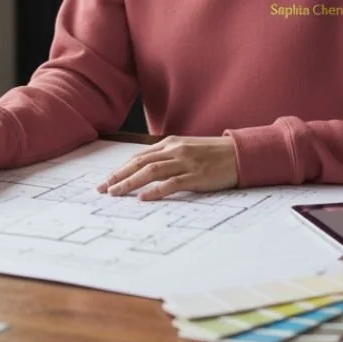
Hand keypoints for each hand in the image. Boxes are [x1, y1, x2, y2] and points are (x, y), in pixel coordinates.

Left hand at [96, 136, 238, 200]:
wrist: (240, 153)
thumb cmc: (213, 154)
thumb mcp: (187, 150)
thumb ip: (168, 157)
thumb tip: (146, 170)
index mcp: (171, 144)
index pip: (139, 156)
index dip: (120, 169)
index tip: (106, 181)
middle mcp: (175, 150)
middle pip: (140, 162)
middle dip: (118, 176)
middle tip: (102, 189)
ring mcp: (185, 162)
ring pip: (151, 171)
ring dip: (130, 182)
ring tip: (116, 193)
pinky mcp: (197, 176)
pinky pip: (172, 183)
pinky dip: (155, 190)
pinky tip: (143, 197)